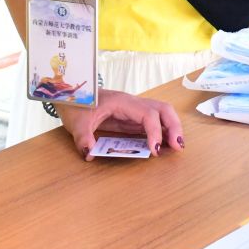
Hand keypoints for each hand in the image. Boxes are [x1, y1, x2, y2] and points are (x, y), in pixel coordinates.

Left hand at [57, 88, 185, 157]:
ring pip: (161, 114)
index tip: (155, 150)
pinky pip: (152, 123)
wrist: (70, 95)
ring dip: (171, 128)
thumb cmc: (75, 104)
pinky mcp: (131, 118)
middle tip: (178, 146)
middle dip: (174, 126)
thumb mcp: (76, 121)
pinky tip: (164, 145)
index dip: (154, 132)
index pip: (147, 114)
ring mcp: (133, 110)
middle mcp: (132, 103)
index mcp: (122, 102)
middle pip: (163, 109)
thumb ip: (83, 137)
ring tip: (176, 147)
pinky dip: (162, 132)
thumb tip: (90, 153)